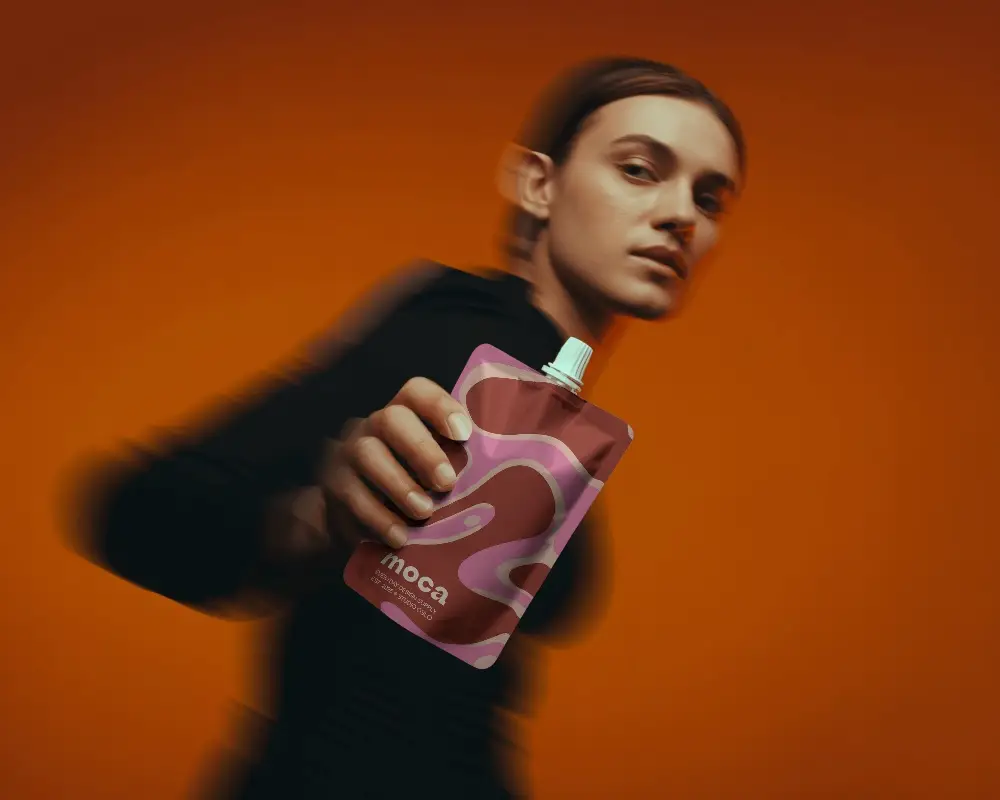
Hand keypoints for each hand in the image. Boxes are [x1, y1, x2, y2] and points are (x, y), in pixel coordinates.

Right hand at [322, 377, 471, 548]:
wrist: (357, 516)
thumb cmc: (411, 486)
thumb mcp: (431, 468)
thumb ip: (457, 465)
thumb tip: (501, 483)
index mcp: (403, 414)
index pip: (416, 392)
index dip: (439, 406)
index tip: (464, 434)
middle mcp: (373, 426)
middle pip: (392, 419)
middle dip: (422, 450)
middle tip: (447, 482)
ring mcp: (349, 454)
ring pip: (368, 455)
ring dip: (399, 485)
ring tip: (424, 512)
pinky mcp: (334, 487)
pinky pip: (353, 497)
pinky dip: (378, 518)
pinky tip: (400, 536)